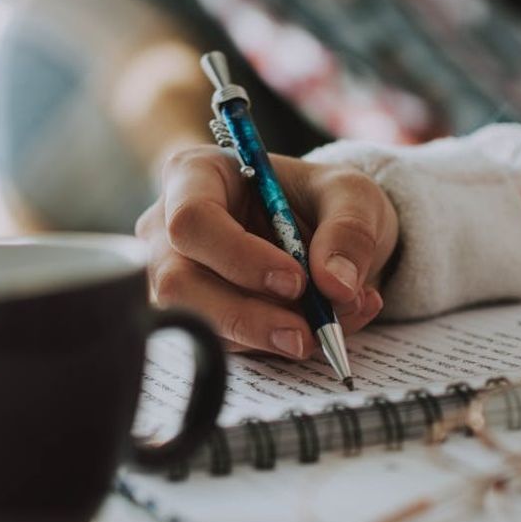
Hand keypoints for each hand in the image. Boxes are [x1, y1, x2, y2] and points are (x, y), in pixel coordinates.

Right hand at [136, 146, 398, 357]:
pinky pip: (224, 344)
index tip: (296, 280)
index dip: (239, 256)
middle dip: (246, 316)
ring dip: (267, 336)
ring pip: (200, 322)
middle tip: (306, 333)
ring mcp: (174, 276)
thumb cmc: (320, 199)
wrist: (323, 233)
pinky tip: (319, 329)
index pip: (192, 219)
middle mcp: (169, 228)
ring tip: (328, 327)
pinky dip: (276, 345)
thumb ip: (349, 231)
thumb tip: (337, 286)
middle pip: (179, 283)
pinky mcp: (197, 316)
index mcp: (196, 176)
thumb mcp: (351, 195)